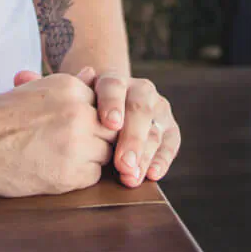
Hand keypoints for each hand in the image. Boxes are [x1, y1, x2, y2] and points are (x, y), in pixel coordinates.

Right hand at [0, 72, 116, 197]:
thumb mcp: (34, 90)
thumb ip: (70, 84)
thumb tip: (93, 73)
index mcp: (70, 87)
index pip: (104, 103)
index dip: (94, 116)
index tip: (79, 125)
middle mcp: (78, 112)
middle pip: (111, 128)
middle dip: (98, 137)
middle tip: (74, 143)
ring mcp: (76, 144)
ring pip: (105, 152)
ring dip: (91, 156)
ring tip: (61, 155)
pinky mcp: (69, 174)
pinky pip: (93, 175)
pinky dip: (80, 175)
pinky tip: (56, 168)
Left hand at [86, 69, 179, 186]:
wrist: (107, 111)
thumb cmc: (86, 112)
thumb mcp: (80, 102)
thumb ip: (79, 95)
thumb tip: (85, 74)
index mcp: (114, 81)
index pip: (114, 87)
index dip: (113, 104)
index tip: (110, 124)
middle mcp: (140, 91)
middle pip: (139, 111)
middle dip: (132, 139)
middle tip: (123, 164)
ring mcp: (158, 109)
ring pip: (155, 131)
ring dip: (144, 157)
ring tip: (131, 177)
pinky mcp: (170, 128)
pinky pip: (171, 143)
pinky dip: (163, 160)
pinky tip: (153, 174)